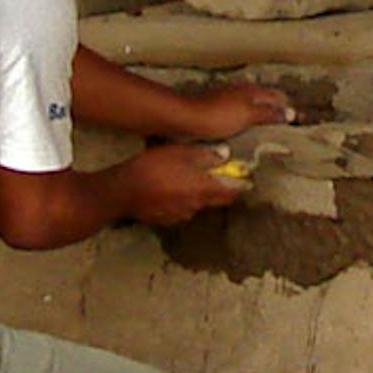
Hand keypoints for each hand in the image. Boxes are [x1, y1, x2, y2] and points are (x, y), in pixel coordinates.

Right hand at [121, 139, 255, 226]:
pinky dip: (182, 201)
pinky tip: (172, 192)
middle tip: (224, 180)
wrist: (123, 191)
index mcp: (204, 190)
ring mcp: (181, 215)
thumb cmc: (154, 167)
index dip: (242, 187)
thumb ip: (206, 154)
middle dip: (223, 191)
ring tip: (191, 183)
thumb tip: (225, 155)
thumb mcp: (181, 152)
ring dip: (199, 196)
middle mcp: (197, 206)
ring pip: (198, 205)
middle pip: (217, 201)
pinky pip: (181, 210)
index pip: (232, 193)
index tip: (248, 182)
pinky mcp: (166, 220)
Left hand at [181, 81, 293, 141]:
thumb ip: (270, 113)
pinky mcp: (221, 111)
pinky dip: (251, 123)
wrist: (187, 120)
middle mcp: (244, 92)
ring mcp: (232, 101)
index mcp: (253, 90)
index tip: (301, 124)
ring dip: (265, 118)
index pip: (279, 97)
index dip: (290, 109)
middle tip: (289, 131)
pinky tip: (250, 135)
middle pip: (268, 101)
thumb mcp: (249, 115)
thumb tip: (291, 112)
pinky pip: (243, 116)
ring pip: (255, 108)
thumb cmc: (219, 116)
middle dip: (279, 112)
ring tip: (273, 135)